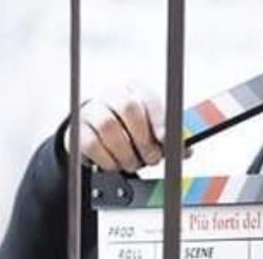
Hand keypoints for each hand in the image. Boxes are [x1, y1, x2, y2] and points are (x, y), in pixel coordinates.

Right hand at [64, 85, 179, 171]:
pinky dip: (108, 159)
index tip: (165, 140)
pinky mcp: (77, 128)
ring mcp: (92, 109)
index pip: (149, 98)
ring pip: (109, 127)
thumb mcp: (153, 131)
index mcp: (136, 90)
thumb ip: (169, 139)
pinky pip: (92, 143)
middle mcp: (113, 94)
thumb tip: (185, 151)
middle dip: (144, 139)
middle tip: (151, 159)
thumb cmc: (131, 132)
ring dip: (126, 153)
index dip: (159, 119)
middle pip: (128, 108)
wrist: (96, 135)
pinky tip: (115, 164)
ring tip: (133, 163)